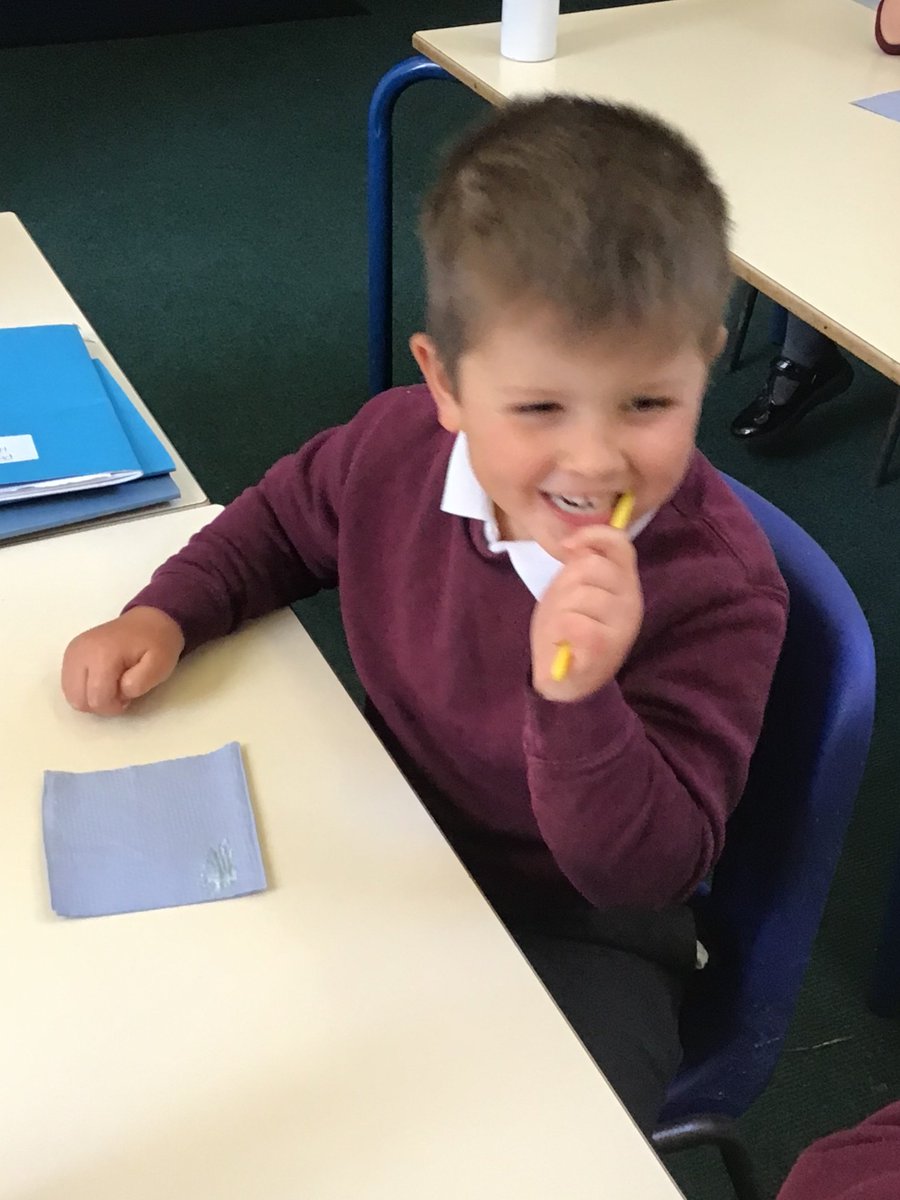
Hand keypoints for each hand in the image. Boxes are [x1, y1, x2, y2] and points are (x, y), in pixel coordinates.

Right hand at [61, 606, 184, 715]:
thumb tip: (121, 692)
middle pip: (78, 700)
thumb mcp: (160, 665)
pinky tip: (102, 679)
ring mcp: (72, 652)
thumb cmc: (157, 644)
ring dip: (92, 697)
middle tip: (121, 690)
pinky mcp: (70, 654)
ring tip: (112, 684)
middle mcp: (81, 652)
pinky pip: (69, 685)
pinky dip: (85, 689)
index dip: (114, 706)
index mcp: (102, 655)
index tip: (129, 696)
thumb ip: (140, 683)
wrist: (148, 621)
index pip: (97, 699)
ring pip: (71, 695)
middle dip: (101, 703)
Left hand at [531, 525, 642, 701]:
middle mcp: (632, 601)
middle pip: (590, 566)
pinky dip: (559, 631)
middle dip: (565, 583)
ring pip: (580, 594)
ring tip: (562, 629)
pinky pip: (576, 623)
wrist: (561, 679)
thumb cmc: (566, 630)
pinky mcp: (607, 649)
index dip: (593, 536)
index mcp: (625, 583)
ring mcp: (623, 626)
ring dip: (559, 610)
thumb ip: (580, 564)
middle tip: (561, 608)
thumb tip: (575, 541)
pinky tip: (563, 644)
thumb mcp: (572, 589)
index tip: (567, 547)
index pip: (620, 544)